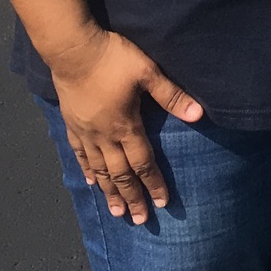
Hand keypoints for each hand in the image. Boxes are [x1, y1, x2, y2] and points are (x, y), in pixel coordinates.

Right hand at [47, 27, 202, 223]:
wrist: (73, 50)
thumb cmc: (114, 58)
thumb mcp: (148, 72)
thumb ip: (171, 95)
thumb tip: (198, 115)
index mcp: (126, 126)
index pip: (143, 163)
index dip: (153, 183)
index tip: (161, 203)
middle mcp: (105, 136)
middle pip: (120, 173)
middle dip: (132, 197)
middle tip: (140, 220)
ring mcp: (86, 132)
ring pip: (99, 170)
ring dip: (109, 192)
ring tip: (116, 212)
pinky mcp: (72, 124)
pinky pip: (79, 154)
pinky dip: (86, 170)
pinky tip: (90, 182)